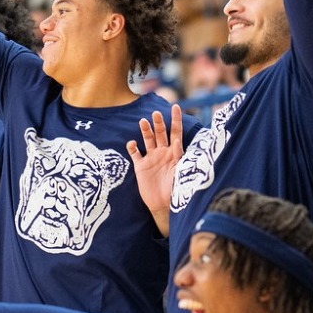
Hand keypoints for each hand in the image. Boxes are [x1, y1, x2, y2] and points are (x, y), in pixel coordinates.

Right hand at [127, 105, 183, 221]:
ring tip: (143, 121)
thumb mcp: (180, 173)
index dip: (176, 120)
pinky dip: (132, 147)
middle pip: (160, 133)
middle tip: (156, 113)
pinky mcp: (140, 166)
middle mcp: (162, 152)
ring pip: (147, 139)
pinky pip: (135, 154)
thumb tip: (176, 142)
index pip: (176, 132)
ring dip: (146, 130)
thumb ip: (179, 157)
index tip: (175, 106)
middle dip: (158, 123)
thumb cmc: (176, 190)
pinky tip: (132, 143)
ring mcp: (151, 158)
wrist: (164, 205)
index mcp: (175, 153)